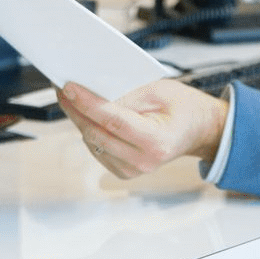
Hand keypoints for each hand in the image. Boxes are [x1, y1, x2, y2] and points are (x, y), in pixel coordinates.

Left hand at [57, 78, 229, 178]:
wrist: (199, 130)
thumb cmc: (184, 107)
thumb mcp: (159, 90)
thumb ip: (127, 94)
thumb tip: (94, 92)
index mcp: (156, 141)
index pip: (112, 120)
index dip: (87, 103)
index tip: (68, 88)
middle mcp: (143, 161)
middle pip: (96, 133)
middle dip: (75, 109)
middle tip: (61, 87)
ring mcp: (132, 170)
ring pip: (92, 142)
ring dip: (78, 119)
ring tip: (69, 97)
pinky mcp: (124, 171)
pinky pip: (96, 149)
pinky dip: (87, 130)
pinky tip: (83, 113)